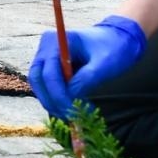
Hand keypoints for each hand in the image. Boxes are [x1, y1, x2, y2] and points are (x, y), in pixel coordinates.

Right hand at [29, 14, 146, 119]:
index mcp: (57, 40)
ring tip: (72, 116)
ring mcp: (46, 56)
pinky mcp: (50, 66)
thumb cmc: (113, 48)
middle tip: (70, 118)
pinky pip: (46, 86)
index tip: (73, 112)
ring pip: (40, 85)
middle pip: (38, 79)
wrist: (118, 39)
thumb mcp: (104, 64)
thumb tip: (70, 97)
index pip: (49, 73)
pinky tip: (70, 108)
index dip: (59, 95)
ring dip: (52, 102)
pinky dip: (55, 98)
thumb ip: (86, 79)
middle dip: (52, 101)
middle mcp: (46, 47)